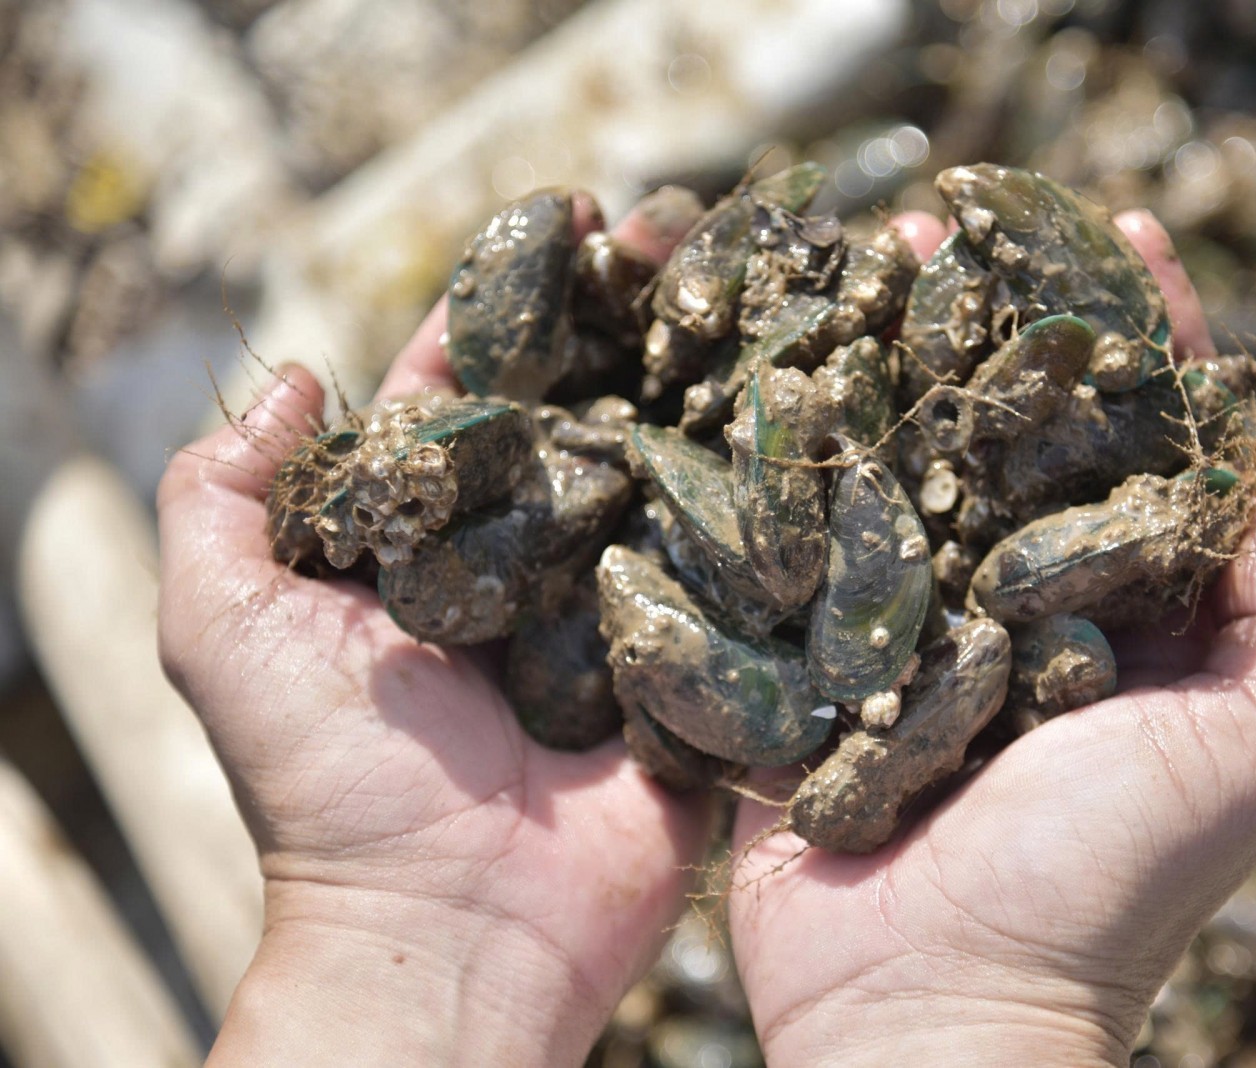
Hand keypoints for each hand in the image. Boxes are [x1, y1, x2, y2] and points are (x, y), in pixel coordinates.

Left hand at [157, 202, 710, 1064]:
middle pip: (596, 407)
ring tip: (775, 288)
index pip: (480, 384)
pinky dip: (783, 501)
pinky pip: (749, 571)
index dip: (518, 298)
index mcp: (439, 533)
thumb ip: (228, 497)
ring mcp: (631, 604)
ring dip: (722, 379)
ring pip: (681, 468)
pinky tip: (830, 412)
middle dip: (641, 314)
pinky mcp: (706, 663)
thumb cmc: (329, 784)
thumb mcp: (225, 626)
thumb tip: (293, 376)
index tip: (575, 213)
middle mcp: (540, 554)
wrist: (453, 929)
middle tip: (696, 232)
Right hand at [727, 212, 1255, 1065]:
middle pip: (1016, 434)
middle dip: (1000, 323)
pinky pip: (808, 538)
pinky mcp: (810, 658)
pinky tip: (782, 364)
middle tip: (966, 218)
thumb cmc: (1104, 888)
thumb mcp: (1248, 751)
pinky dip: (800, 453)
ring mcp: (906, 626)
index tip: (1129, 233)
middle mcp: (1015, 606)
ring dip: (895, 359)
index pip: (1142, 445)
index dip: (1145, 336)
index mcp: (1122, 616)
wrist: (931, 1007)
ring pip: (908, 465)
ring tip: (872, 257)